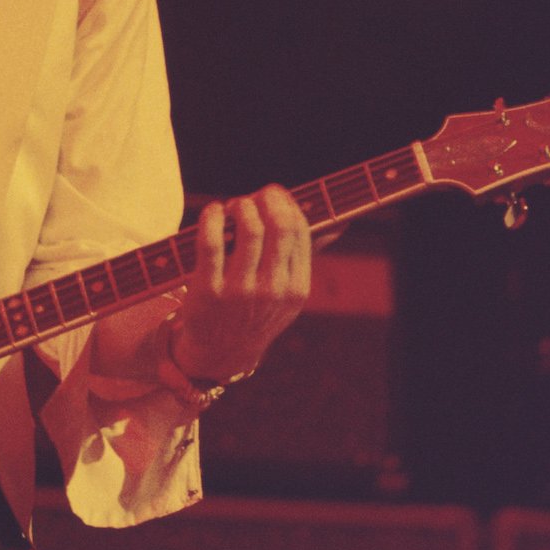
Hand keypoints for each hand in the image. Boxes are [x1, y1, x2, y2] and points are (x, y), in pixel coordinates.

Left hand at [171, 185, 314, 381]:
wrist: (220, 354)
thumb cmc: (256, 312)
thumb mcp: (288, 293)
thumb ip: (307, 256)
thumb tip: (340, 224)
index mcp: (297, 288)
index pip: (299, 230)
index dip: (285, 203)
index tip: (272, 195)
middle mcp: (273, 289)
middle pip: (279, 225)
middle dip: (265, 198)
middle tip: (252, 197)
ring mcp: (241, 291)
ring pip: (248, 228)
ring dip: (240, 206)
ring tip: (233, 207)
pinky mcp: (208, 291)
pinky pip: (211, 242)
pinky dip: (212, 217)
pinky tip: (213, 212)